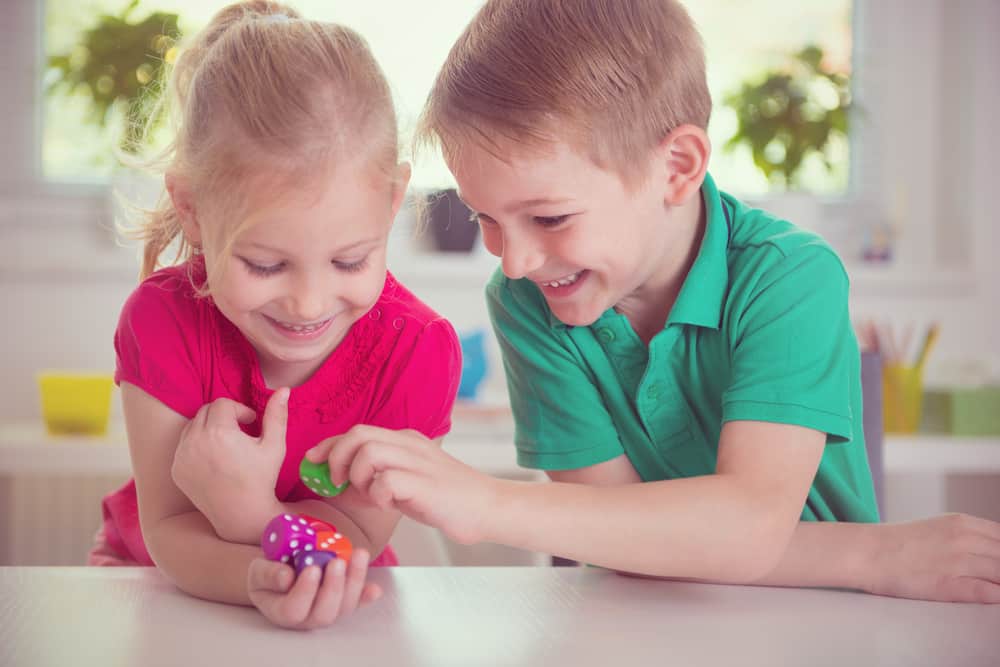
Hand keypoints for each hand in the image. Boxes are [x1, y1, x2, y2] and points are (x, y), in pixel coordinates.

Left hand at [171, 389, 288, 541]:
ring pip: (192, 425)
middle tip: (240, 432)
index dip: (240, 410)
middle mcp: (195, 442)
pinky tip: (215, 459)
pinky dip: (198, 445)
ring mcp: (182, 456)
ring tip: (227, 444)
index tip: (251, 423)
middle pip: (205, 410)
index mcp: (219, 433)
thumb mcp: (274, 445)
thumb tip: (284, 389)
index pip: (223, 403)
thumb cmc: (261, 478)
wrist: (241, 514)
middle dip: (223, 415)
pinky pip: (184, 445)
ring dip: (209, 427)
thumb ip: (276, 415)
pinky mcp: (176, 468)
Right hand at [247, 549, 381, 629]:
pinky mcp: (342, 601)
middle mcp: (306, 618)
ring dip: (354, 582)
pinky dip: (367, 596)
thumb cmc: (269, 572)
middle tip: (336, 562)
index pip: (293, 610)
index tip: (312, 568)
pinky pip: (357, 602)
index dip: (305, 591)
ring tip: (358, 555)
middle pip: (324, 613)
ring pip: (344, 607)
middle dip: (333, 587)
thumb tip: (286, 577)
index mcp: (282, 611)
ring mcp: (327, 611)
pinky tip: (375, 589)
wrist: (281, 570)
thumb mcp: (258, 570)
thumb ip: (267, 574)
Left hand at [306, 426, 497, 544]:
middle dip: (337, 456)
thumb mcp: (408, 483)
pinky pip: (385, 481)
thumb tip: (345, 482)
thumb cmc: (447, 500)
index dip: (329, 445)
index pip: (358, 431)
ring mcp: (418, 461)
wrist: (489, 508)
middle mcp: (410, 444)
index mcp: (406, 440)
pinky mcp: (424, 483)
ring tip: (367, 494)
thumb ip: (381, 477)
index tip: (313, 461)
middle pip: (358, 433)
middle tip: (338, 482)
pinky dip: (376, 494)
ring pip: (368, 450)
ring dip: (357, 475)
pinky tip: (387, 505)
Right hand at [866, 513, 999, 602]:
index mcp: (962, 522)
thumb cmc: (896, 544)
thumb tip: (991, 553)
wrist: (865, 552)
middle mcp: (964, 538)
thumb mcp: (937, 528)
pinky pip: (989, 593)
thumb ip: (967, 537)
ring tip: (993, 585)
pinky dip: (997, 596)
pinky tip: (993, 597)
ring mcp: (958, 562)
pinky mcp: (949, 585)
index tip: (997, 561)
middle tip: (994, 574)